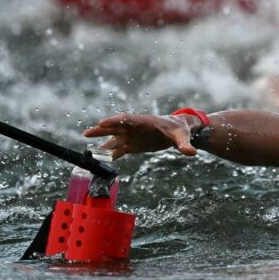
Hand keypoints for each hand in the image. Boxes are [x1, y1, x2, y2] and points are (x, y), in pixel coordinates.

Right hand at [83, 113, 197, 158]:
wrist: (178, 131)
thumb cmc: (180, 130)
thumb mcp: (183, 136)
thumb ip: (185, 144)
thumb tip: (191, 152)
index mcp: (145, 121)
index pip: (127, 119)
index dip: (115, 121)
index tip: (102, 123)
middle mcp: (135, 128)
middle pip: (115, 127)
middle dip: (101, 130)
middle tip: (87, 132)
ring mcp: (132, 136)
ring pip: (114, 139)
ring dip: (102, 143)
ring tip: (88, 150)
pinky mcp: (133, 145)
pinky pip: (119, 149)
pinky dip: (111, 154)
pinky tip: (101, 159)